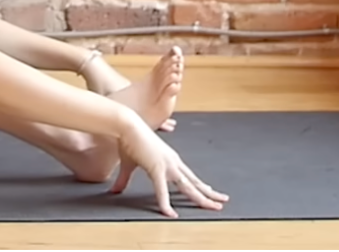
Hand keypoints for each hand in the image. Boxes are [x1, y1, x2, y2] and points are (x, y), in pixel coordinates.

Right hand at [110, 118, 228, 217]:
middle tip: (222, 201)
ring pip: (189, 187)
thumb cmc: (128, 140)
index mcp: (170, 160)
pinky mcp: (156, 168)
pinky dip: (166, 203)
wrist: (126, 125)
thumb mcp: (129, 164)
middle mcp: (173, 163)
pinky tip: (170, 214)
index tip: (210, 191)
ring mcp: (167, 166)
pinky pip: (162, 190)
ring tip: (214, 206)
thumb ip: (125, 179)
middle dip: (209, 194)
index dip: (200, 185)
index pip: (189, 176)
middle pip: (195, 182)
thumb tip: (116, 190)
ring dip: (202, 198)